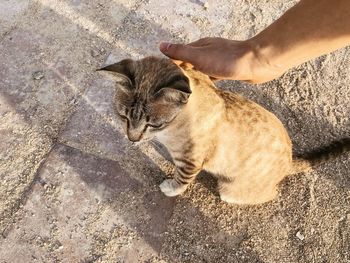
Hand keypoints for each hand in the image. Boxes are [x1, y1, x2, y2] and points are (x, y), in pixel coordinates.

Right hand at [159, 37, 283, 83]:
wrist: (257, 63)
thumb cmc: (228, 59)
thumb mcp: (199, 56)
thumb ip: (181, 52)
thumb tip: (161, 46)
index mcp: (200, 47)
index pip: (179, 54)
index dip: (170, 63)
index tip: (161, 75)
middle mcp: (208, 52)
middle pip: (190, 61)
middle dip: (181, 71)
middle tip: (172, 86)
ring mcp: (219, 60)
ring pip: (201, 69)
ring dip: (194, 77)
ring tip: (186, 89)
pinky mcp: (228, 69)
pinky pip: (213, 75)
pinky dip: (207, 80)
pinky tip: (206, 88)